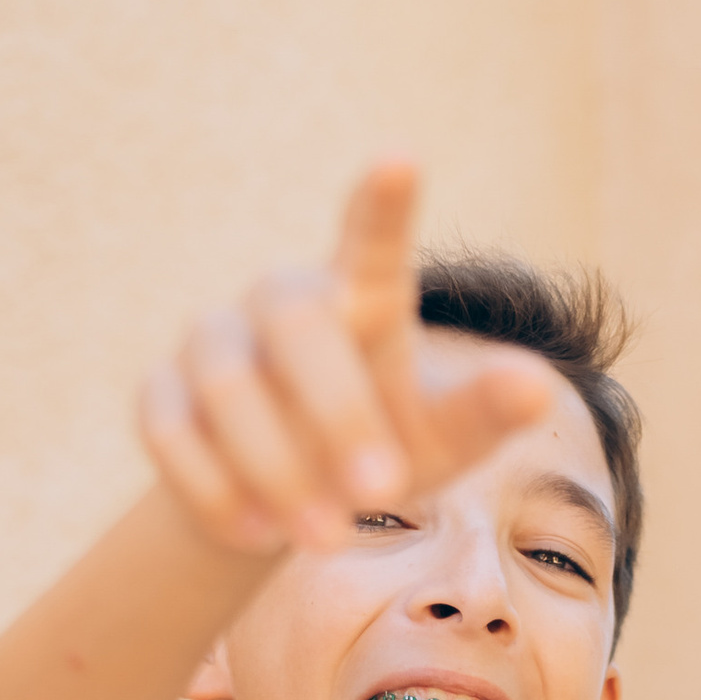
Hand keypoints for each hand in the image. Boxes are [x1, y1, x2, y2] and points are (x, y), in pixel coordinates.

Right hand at [136, 161, 554, 557]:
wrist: (295, 499)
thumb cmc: (386, 446)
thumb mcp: (446, 438)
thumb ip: (485, 410)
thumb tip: (539, 388)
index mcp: (361, 296)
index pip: (371, 240)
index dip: (382, 204)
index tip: (402, 160)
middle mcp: (282, 303)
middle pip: (299, 330)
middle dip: (339, 415)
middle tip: (382, 496)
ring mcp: (214, 341)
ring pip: (229, 389)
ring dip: (280, 470)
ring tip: (329, 539)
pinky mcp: (161, 394)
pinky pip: (170, 433)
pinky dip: (215, 490)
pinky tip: (257, 535)